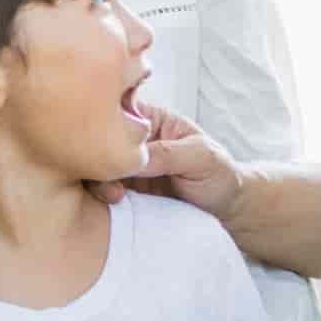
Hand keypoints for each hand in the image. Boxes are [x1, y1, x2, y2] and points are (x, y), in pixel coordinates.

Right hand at [92, 104, 244, 219]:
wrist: (224, 209)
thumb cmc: (219, 173)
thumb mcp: (201, 157)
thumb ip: (168, 153)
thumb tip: (132, 157)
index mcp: (151, 119)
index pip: (118, 111)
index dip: (105, 122)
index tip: (109, 144)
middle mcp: (133, 141)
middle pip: (99, 140)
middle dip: (99, 159)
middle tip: (113, 181)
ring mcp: (125, 166)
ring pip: (96, 167)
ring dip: (99, 181)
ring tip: (116, 197)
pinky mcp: (123, 190)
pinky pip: (101, 189)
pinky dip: (100, 197)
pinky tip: (113, 204)